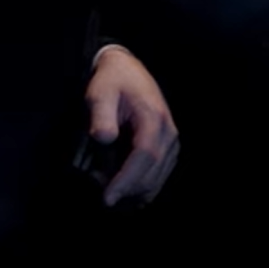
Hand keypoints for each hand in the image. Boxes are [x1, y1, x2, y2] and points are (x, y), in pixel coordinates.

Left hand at [83, 47, 178, 207]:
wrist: (126, 70)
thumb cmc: (111, 82)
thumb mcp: (100, 93)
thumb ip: (101, 115)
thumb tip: (104, 138)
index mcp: (153, 117)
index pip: (144, 156)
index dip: (126, 180)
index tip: (107, 198)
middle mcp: (168, 131)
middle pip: (152, 174)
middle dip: (126, 189)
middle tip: (97, 185)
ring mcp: (171, 141)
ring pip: (156, 180)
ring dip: (132, 190)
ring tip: (104, 180)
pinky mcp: (168, 148)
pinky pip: (157, 176)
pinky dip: (139, 186)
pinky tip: (120, 183)